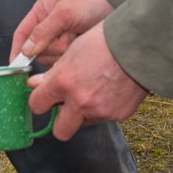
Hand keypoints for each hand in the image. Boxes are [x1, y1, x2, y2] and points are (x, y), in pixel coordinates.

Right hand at [10, 0, 114, 65]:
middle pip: (37, 50)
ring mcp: (60, 39)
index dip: (17, 50)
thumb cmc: (92, 4)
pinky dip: (72, 57)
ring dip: (63, 52)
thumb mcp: (66, 12)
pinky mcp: (71, 50)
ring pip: (51, 58)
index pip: (22, 33)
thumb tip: (26, 50)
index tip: (15, 66)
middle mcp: (48, 26)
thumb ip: (44, 30)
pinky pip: (63, 62)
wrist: (118, 10)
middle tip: (68, 36)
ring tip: (77, 37)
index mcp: (42, 11)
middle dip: (51, 47)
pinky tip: (81, 46)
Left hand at [25, 24, 148, 140]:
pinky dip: (104, 107)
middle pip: (59, 131)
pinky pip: (104, 117)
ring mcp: (100, 110)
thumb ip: (52, 73)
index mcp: (63, 82)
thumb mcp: (71, 51)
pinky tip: (110, 89)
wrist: (138, 44)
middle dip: (60, 122)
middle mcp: (80, 101)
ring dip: (83, 113)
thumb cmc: (103, 41)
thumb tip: (34, 84)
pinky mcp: (118, 114)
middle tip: (65, 108)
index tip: (44, 98)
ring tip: (93, 90)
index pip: (37, 105)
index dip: (39, 102)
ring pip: (83, 123)